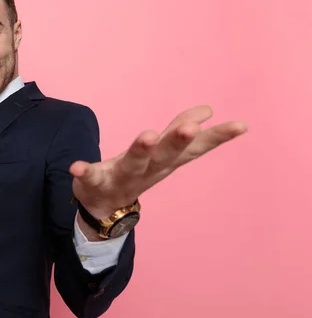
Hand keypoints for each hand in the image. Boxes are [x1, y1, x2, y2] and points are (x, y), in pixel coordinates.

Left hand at [70, 105, 247, 219]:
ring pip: (133, 164)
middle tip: (191, 128)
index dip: (217, 137)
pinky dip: (84, 172)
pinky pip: (90, 176)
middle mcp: (148, 170)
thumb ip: (181, 130)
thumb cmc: (137, 172)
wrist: (105, 208)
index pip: (195, 148)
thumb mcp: (162, 153)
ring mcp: (123, 177)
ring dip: (141, 150)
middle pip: (167, 155)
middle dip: (179, 141)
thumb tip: (207, 109)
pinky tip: (76, 165)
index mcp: (166, 161)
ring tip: (147, 135)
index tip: (241, 125)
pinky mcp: (96, 182)